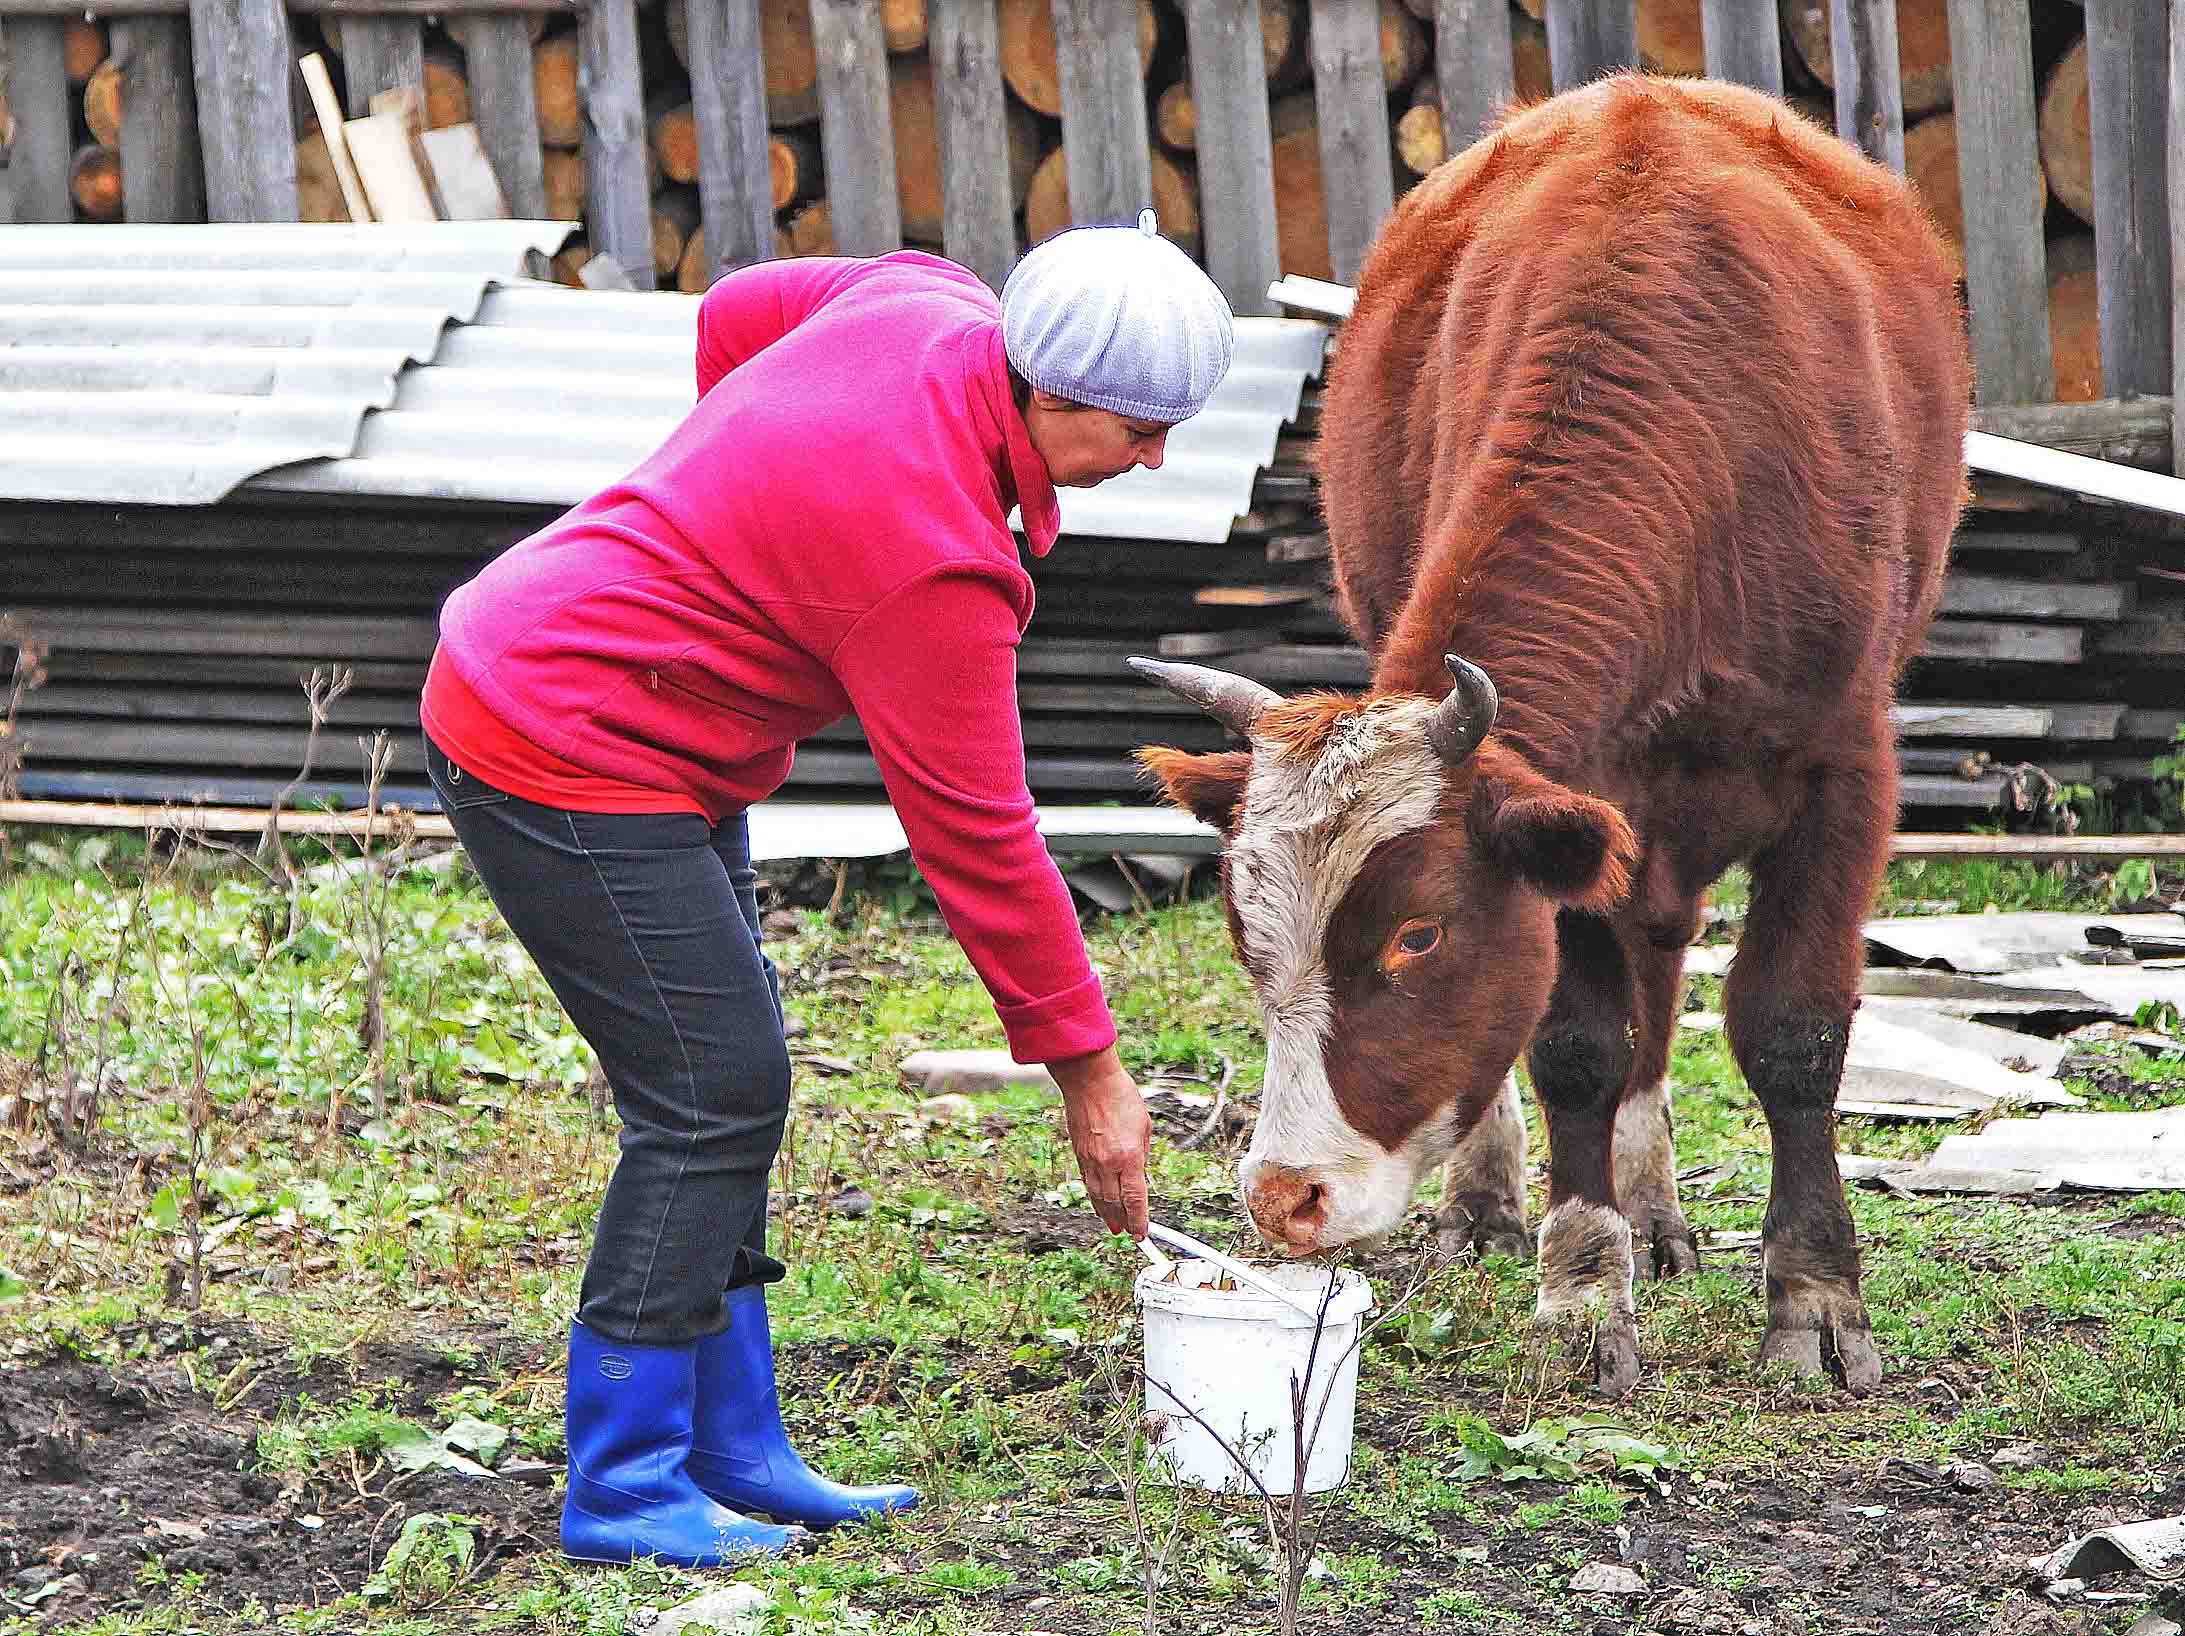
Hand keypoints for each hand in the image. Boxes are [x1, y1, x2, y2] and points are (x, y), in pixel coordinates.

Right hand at [1048, 1046, 1151, 1239]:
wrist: (1089, 1080)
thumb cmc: (1120, 1096)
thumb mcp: (1144, 1127)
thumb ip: (1142, 1155)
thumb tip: (1139, 1174)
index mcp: (1128, 1157)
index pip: (1135, 1199)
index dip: (1139, 1220)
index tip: (1142, 1233)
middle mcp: (1107, 1163)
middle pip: (1115, 1203)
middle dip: (1123, 1221)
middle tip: (1128, 1233)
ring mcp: (1090, 1160)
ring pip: (1098, 1197)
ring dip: (1107, 1215)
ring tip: (1113, 1226)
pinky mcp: (1079, 1154)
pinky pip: (1088, 1184)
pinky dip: (1095, 1198)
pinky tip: (1099, 1204)